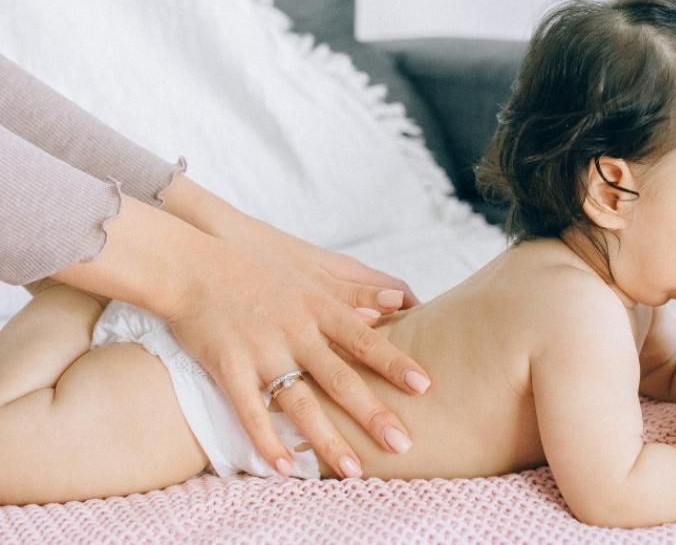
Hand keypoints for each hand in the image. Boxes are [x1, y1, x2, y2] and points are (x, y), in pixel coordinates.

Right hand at [163, 232, 428, 478]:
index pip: (364, 339)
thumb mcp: (306, 271)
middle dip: (372, 412)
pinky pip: (250, 411)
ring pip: (300, 402)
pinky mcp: (227, 365)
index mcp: (316, 305)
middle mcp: (294, 329)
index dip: (394, 363)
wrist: (190, 265)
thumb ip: (350, 291)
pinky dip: (268, 442)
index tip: (425, 386)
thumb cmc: (253, 267)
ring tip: (354, 470)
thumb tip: (396, 302)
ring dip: (328, 439)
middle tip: (402, 443)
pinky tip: (286, 469)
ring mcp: (261, 349)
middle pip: (340, 376)